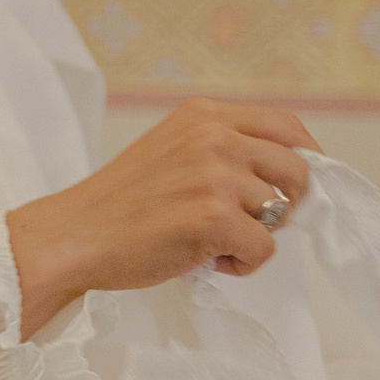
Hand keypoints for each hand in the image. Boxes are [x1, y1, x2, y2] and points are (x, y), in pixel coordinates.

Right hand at [4, 99, 320, 339]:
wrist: (73, 236)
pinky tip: (205, 259)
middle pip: (297, 169)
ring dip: (254, 237)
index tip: (295, 185)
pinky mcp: (213, 218)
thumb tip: (287, 174)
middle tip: (246, 223)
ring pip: (280, 214)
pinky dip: (242, 264)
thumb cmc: (118, 203)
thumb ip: (221, 149)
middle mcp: (212, 137)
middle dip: (285, 203)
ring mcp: (213, 176)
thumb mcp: (170, 150)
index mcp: (202, 115)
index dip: (306, 157)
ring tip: (212, 243)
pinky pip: (264, 249)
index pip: (286, 126)